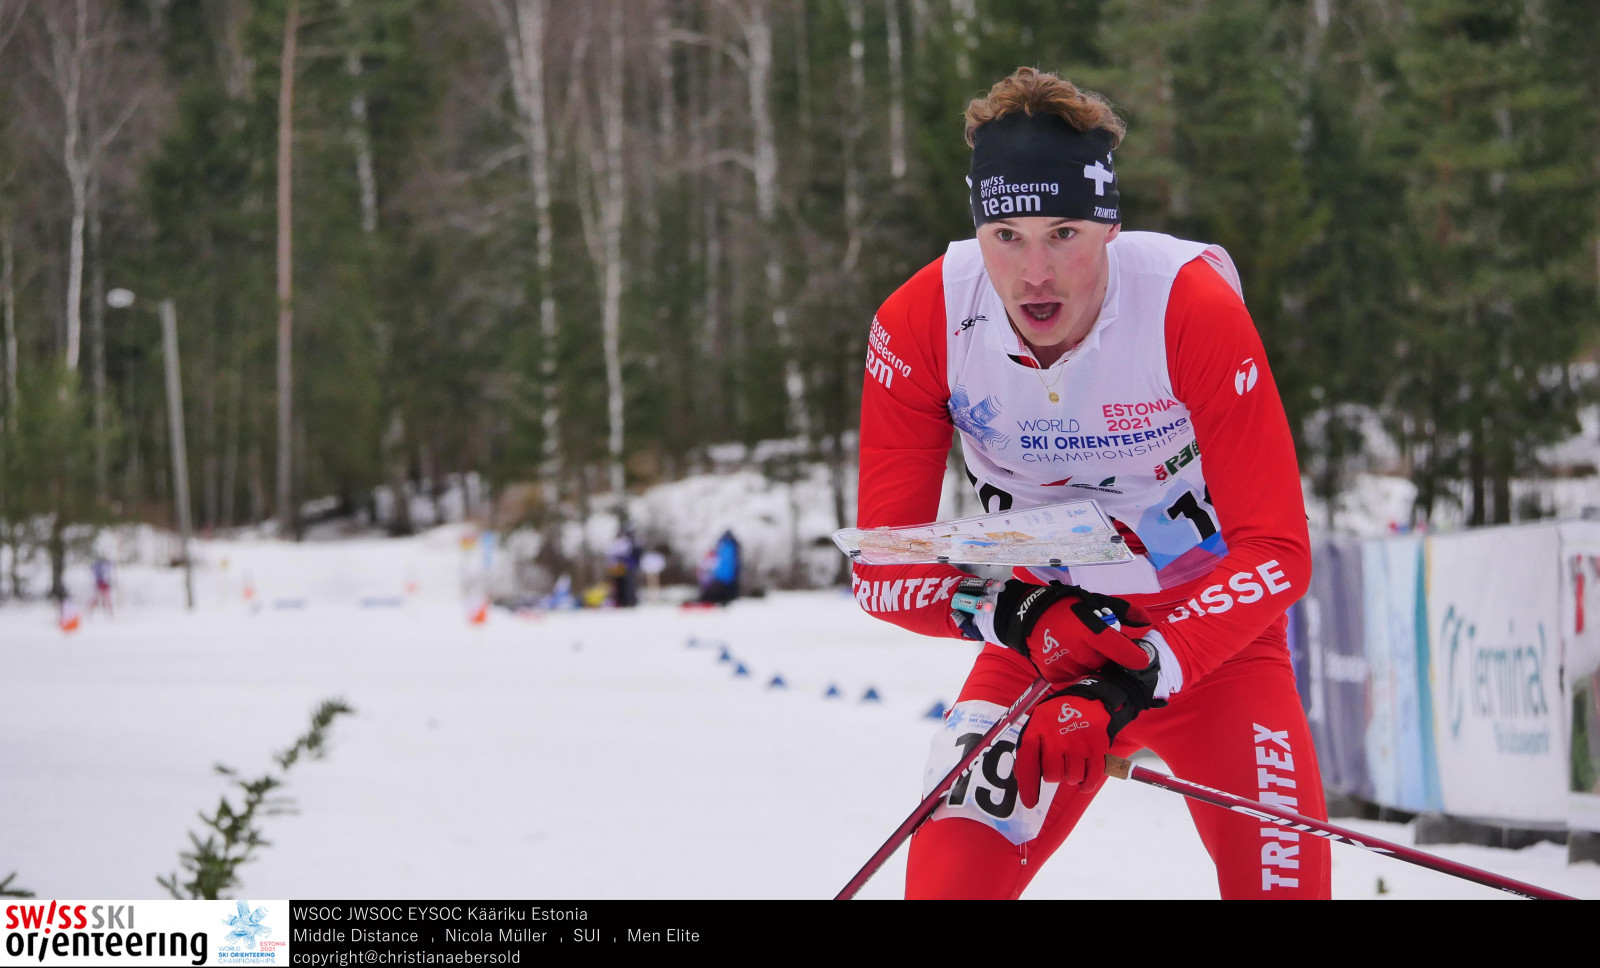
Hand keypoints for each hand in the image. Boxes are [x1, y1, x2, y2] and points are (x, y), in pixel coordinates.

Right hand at [991, 581, 1152, 682]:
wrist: (1024, 618)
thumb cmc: (1063, 607)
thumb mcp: (1094, 601)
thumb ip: (1124, 611)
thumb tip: (1147, 620)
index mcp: (1093, 633)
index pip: (1126, 655)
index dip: (1138, 658)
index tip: (1142, 658)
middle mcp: (1082, 655)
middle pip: (1110, 664)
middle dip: (1110, 657)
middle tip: (1099, 643)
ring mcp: (1069, 669)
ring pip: (1093, 672)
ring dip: (1093, 663)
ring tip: (1081, 648)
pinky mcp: (1056, 677)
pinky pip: (1076, 676)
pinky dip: (1077, 668)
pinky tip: (1069, 655)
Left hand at [1014, 693, 1111, 805]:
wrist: (1092, 699)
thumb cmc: (1061, 716)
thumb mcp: (1039, 723)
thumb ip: (1029, 749)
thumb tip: (1020, 778)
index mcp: (1036, 729)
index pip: (1026, 763)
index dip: (1027, 786)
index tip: (1030, 803)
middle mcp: (1056, 737)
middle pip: (1052, 775)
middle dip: (1055, 774)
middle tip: (1060, 762)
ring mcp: (1077, 743)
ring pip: (1071, 778)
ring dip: (1073, 775)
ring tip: (1074, 759)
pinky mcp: (1097, 748)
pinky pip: (1090, 778)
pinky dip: (1087, 784)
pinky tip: (1085, 781)